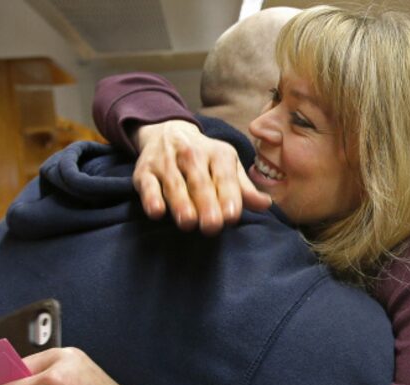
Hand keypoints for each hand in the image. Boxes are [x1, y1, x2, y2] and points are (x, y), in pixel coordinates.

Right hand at [133, 120, 271, 234]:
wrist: (167, 132)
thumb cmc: (205, 159)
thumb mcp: (227, 166)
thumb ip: (244, 188)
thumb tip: (266, 204)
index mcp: (218, 154)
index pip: (225, 177)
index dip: (228, 196)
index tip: (232, 216)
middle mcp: (192, 155)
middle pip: (200, 182)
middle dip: (206, 204)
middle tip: (212, 226)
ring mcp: (166, 162)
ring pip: (174, 184)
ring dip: (180, 203)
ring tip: (188, 222)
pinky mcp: (144, 171)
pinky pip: (147, 185)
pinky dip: (150, 197)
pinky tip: (156, 212)